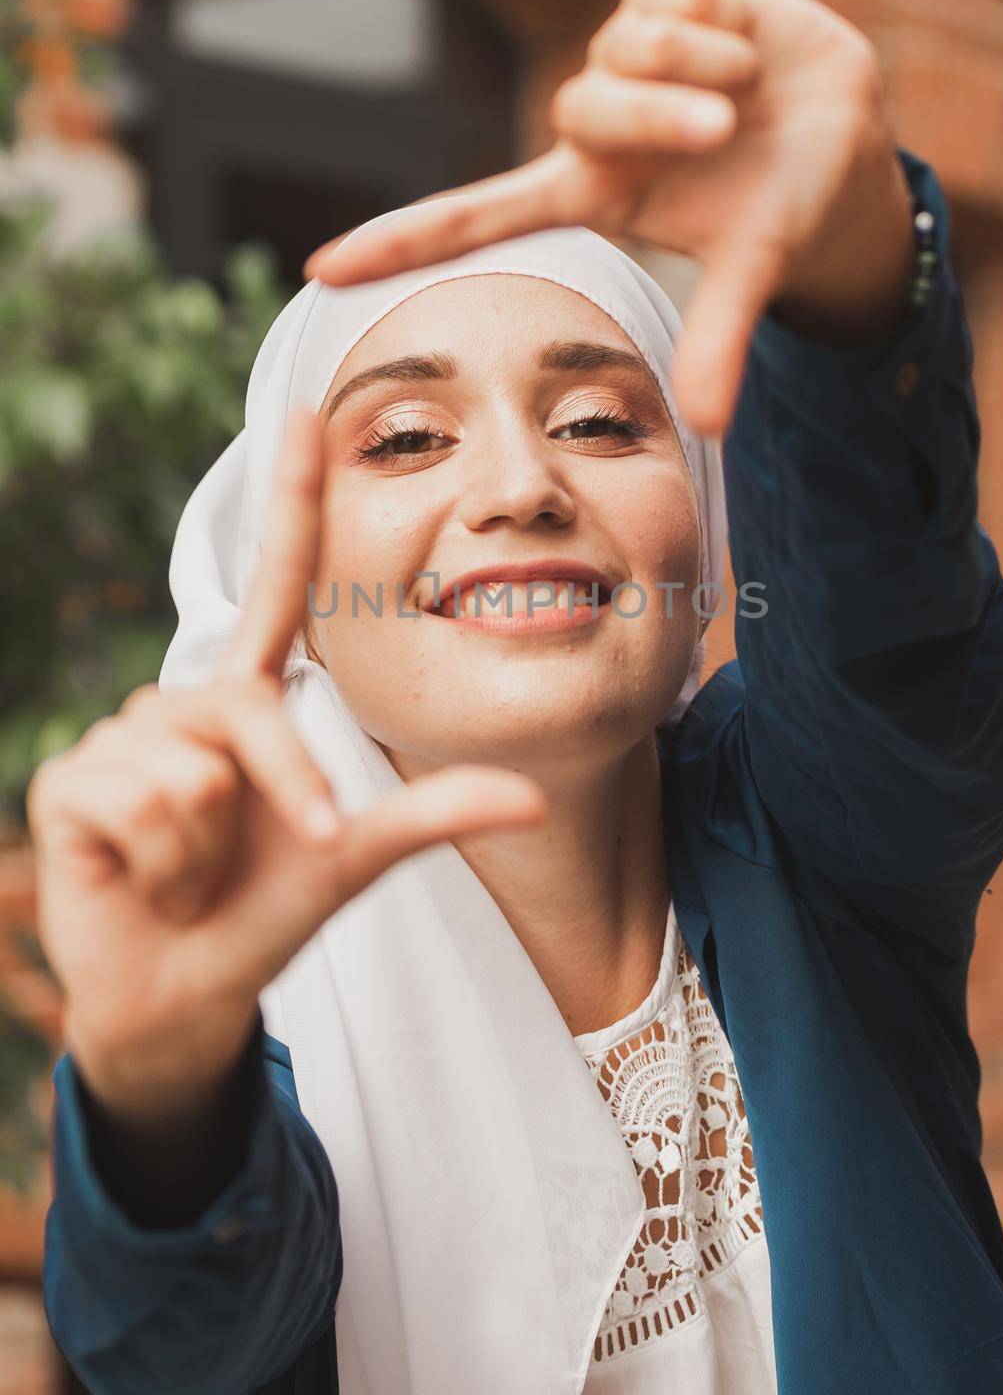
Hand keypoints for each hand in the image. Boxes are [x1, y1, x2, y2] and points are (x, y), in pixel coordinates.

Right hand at [28, 408, 545, 1125]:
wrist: (184, 990)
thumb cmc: (268, 908)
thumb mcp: (355, 856)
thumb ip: (432, 815)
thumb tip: (533, 794)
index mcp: (253, 700)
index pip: (276, 586)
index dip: (291, 501)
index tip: (308, 411)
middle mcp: (188, 702)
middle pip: (253, 721)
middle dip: (279, 803)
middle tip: (250, 862)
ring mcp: (123, 736)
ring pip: (197, 774)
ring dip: (209, 848)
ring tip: (190, 869)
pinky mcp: (71, 782)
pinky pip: (144, 805)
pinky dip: (162, 863)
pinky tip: (142, 875)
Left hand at [304, 0, 913, 433]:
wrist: (846, 133)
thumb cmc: (781, 208)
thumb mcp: (749, 271)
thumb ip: (719, 340)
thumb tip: (712, 429)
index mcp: (592, 191)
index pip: (476, 217)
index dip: (401, 243)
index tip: (319, 270)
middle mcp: (593, 123)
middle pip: (582, 106)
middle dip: (660, 118)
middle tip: (724, 131)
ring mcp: (624, 55)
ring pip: (628, 44)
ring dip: (700, 71)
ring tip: (743, 96)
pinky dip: (720, 24)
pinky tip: (743, 46)